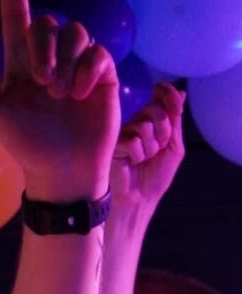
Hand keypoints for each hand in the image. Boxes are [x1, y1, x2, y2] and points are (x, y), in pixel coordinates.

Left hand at [0, 0, 119, 202]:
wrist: (61, 170)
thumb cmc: (26, 145)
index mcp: (21, 63)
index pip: (18, 16)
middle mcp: (50, 58)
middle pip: (49, 22)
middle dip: (44, 45)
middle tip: (42, 81)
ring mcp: (78, 65)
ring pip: (76, 31)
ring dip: (66, 59)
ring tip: (61, 93)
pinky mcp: (103, 75)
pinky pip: (98, 52)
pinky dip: (87, 70)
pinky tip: (80, 94)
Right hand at [109, 82, 185, 219]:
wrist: (139, 199)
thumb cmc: (155, 178)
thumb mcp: (173, 148)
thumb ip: (175, 122)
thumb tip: (181, 94)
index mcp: (150, 122)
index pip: (159, 98)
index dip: (168, 95)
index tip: (176, 100)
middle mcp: (135, 124)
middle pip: (155, 110)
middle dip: (164, 131)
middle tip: (158, 149)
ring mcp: (123, 133)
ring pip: (145, 126)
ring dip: (151, 148)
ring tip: (143, 160)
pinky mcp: (113, 144)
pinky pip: (134, 141)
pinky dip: (138, 155)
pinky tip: (131, 164)